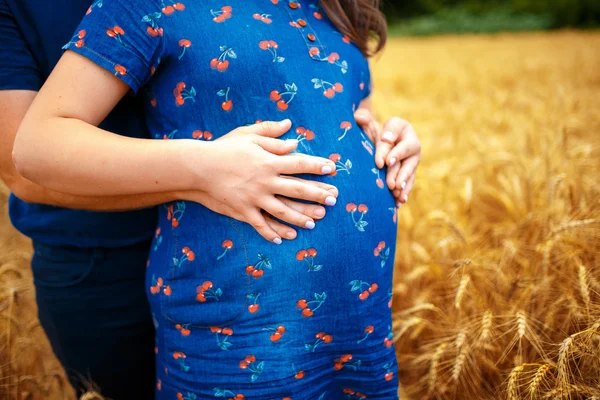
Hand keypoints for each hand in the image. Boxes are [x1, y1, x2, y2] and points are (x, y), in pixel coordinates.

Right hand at [182, 119, 338, 242]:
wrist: (198, 168)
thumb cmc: (223, 149)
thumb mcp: (247, 135)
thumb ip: (271, 134)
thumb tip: (291, 130)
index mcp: (268, 161)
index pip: (299, 163)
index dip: (317, 166)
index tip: (332, 168)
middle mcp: (265, 181)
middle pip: (297, 189)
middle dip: (318, 194)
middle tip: (334, 199)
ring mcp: (255, 198)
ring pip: (283, 211)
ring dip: (301, 217)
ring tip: (314, 222)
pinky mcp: (243, 210)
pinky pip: (261, 224)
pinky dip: (272, 232)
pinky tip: (283, 238)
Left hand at [354, 110, 420, 206]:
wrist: (381, 141)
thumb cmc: (372, 130)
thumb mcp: (368, 124)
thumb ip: (363, 120)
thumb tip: (360, 117)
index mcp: (401, 126)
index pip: (395, 135)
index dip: (390, 149)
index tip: (384, 162)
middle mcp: (411, 142)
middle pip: (407, 155)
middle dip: (398, 170)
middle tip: (391, 184)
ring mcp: (412, 158)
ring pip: (410, 170)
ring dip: (404, 183)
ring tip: (397, 194)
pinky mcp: (410, 171)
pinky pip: (409, 182)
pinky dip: (404, 192)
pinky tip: (399, 202)